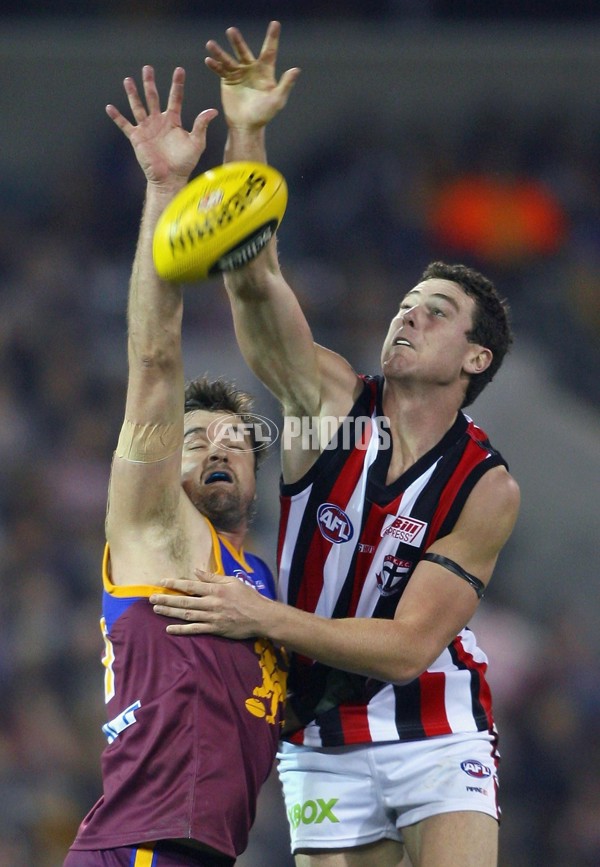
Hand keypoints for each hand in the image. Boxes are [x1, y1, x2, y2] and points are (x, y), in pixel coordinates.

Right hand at [106, 65, 217, 187]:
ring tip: (128, 80)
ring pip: (138, 106)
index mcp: (173, 120)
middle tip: (147, 68)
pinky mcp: (137, 138)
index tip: (179, 70)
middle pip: (153, 97)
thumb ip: (201, 125)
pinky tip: (109, 107)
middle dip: (150, 83)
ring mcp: (147, 128)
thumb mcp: (196, 143)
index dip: (177, 84)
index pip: (175, 98)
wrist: (170, 179)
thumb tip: (213, 111)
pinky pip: (125, 125)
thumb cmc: (185, 163)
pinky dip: (117, 117)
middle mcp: (158, 121)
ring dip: (133, 94)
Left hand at [149, 568, 273, 637]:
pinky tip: (169, 629)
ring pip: (187, 615)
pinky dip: (181, 630)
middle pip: (184, 601)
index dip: (175, 584)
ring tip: (156, 610)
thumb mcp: (232, 582)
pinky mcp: (215, 629)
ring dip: (170, 613)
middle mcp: (211, 603)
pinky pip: (195, 629)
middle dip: (166, 599)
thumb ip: (213, 577)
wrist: (261, 616)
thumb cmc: (248, 597)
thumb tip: (196, 571)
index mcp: (215, 589)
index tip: (162, 582)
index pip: (190, 586)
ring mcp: (212, 617)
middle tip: (151, 599)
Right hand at [205, 20, 299, 129]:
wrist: (247, 125)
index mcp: (265, 71)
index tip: (275, 24)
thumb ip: (286, 84)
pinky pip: (220, 70)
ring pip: (228, 59)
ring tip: (210, 44)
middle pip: (243, 51)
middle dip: (237, 41)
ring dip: (219, 52)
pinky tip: (209, 60)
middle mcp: (251, 69)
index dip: (272, 38)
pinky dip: (214, 66)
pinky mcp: (228, 80)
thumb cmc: (264, 114)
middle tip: (231, 31)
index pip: (269, 51)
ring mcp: (238, 73)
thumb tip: (296, 69)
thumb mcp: (277, 100)